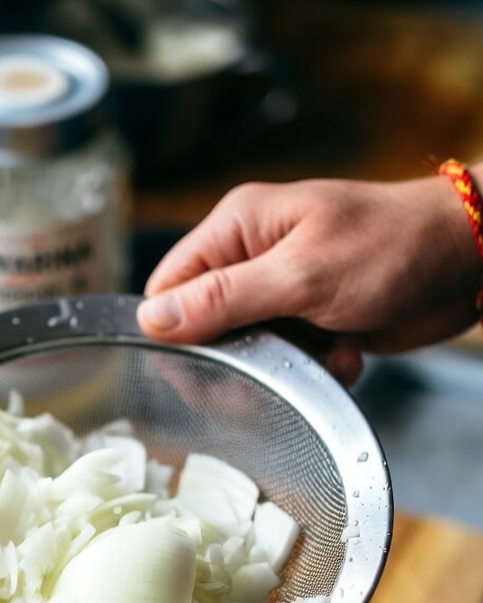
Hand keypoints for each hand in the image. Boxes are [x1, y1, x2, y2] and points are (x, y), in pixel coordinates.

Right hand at [138, 173, 482, 384]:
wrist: (466, 258)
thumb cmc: (391, 247)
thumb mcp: (301, 275)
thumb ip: (224, 298)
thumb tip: (152, 319)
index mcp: (238, 228)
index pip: (171, 286)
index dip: (176, 330)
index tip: (202, 364)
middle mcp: (254, 256)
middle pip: (206, 326)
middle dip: (240, 358)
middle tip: (271, 375)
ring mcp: (285, 289)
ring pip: (250, 350)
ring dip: (286, 367)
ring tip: (325, 355)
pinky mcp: (314, 318)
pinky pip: (290, 358)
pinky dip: (317, 367)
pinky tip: (346, 355)